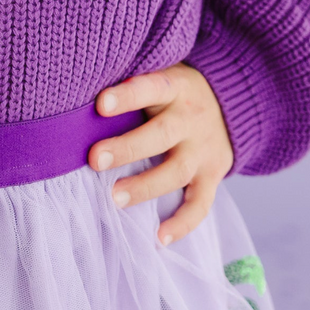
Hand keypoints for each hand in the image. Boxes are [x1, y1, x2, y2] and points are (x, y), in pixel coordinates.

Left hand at [88, 63, 233, 246]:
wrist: (231, 103)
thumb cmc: (172, 90)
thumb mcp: (160, 72)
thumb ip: (130, 81)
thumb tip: (78, 92)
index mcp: (173, 87)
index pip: (150, 88)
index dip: (126, 96)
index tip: (100, 105)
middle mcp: (190, 118)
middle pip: (161, 134)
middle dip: (127, 148)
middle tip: (95, 160)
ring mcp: (204, 149)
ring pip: (176, 171)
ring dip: (145, 187)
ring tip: (114, 198)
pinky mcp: (213, 175)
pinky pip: (201, 203)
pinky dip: (182, 223)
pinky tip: (159, 237)